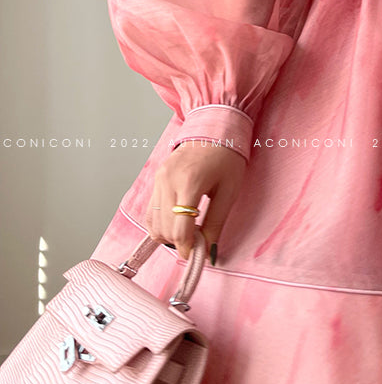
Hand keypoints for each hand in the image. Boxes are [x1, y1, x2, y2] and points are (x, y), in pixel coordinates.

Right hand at [144, 141, 247, 260]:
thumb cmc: (226, 157)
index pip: (179, 228)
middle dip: (178, 242)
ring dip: (168, 234)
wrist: (214, 129)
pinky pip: (151, 211)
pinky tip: (177, 222)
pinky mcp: (156, 179)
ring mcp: (159, 179)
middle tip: (196, 242)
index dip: (186, 247)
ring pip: (153, 222)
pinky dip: (160, 223)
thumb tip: (209, 251)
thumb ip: (216, 222)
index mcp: (190, 183)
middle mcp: (168, 181)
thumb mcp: (229, 191)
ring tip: (188, 230)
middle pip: (164, 228)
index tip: (195, 254)